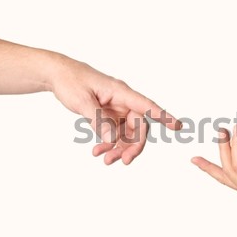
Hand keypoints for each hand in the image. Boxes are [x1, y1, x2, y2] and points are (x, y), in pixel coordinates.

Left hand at [50, 55, 180, 164]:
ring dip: (119, 148)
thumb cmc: (71, 81)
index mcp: (121, 92)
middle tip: (124, 161)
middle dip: (134, 146)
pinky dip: (108, 145)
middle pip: (139, 127)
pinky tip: (97, 152)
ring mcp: (116, 110)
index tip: (179, 127)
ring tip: (105, 160)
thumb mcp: (82, 101)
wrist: (58, 75)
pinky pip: (114, 134)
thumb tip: (113, 140)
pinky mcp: (108, 116)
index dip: (164, 117)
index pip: (147, 106)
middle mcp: (123, 102)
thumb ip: (98, 120)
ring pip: (127, 134)